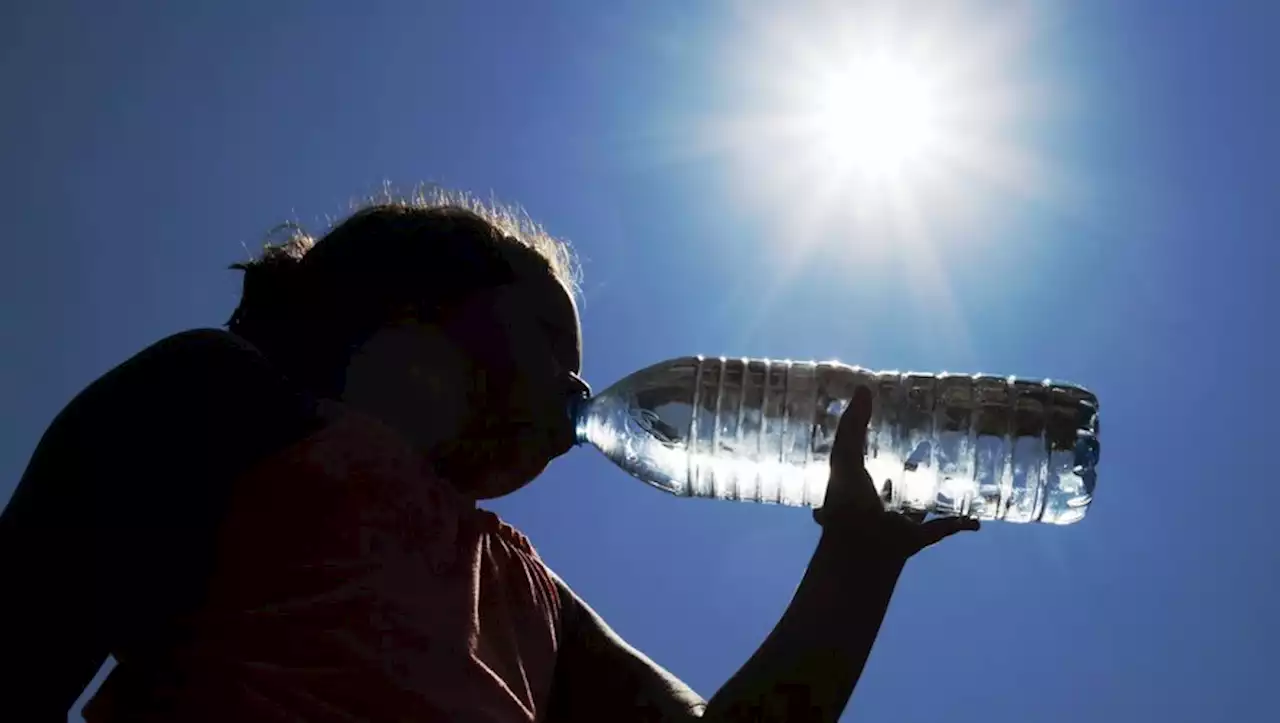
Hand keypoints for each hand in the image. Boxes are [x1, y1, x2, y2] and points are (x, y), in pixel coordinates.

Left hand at [814, 386, 979, 557]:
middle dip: (906, 468)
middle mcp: (876, 502)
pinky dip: (960, 524)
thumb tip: (863, 388)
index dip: (873, 443)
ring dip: (933, 494)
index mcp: (856, 483)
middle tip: (926, 445)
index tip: (893, 423)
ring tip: (955, 476)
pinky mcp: (917, 537)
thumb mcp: (843, 458)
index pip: (864, 459)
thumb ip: (852, 426)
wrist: (861, 552)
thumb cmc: (847, 504)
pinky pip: (944, 529)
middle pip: (893, 482)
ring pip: (919, 505)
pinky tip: (976, 519)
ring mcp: (897, 521)